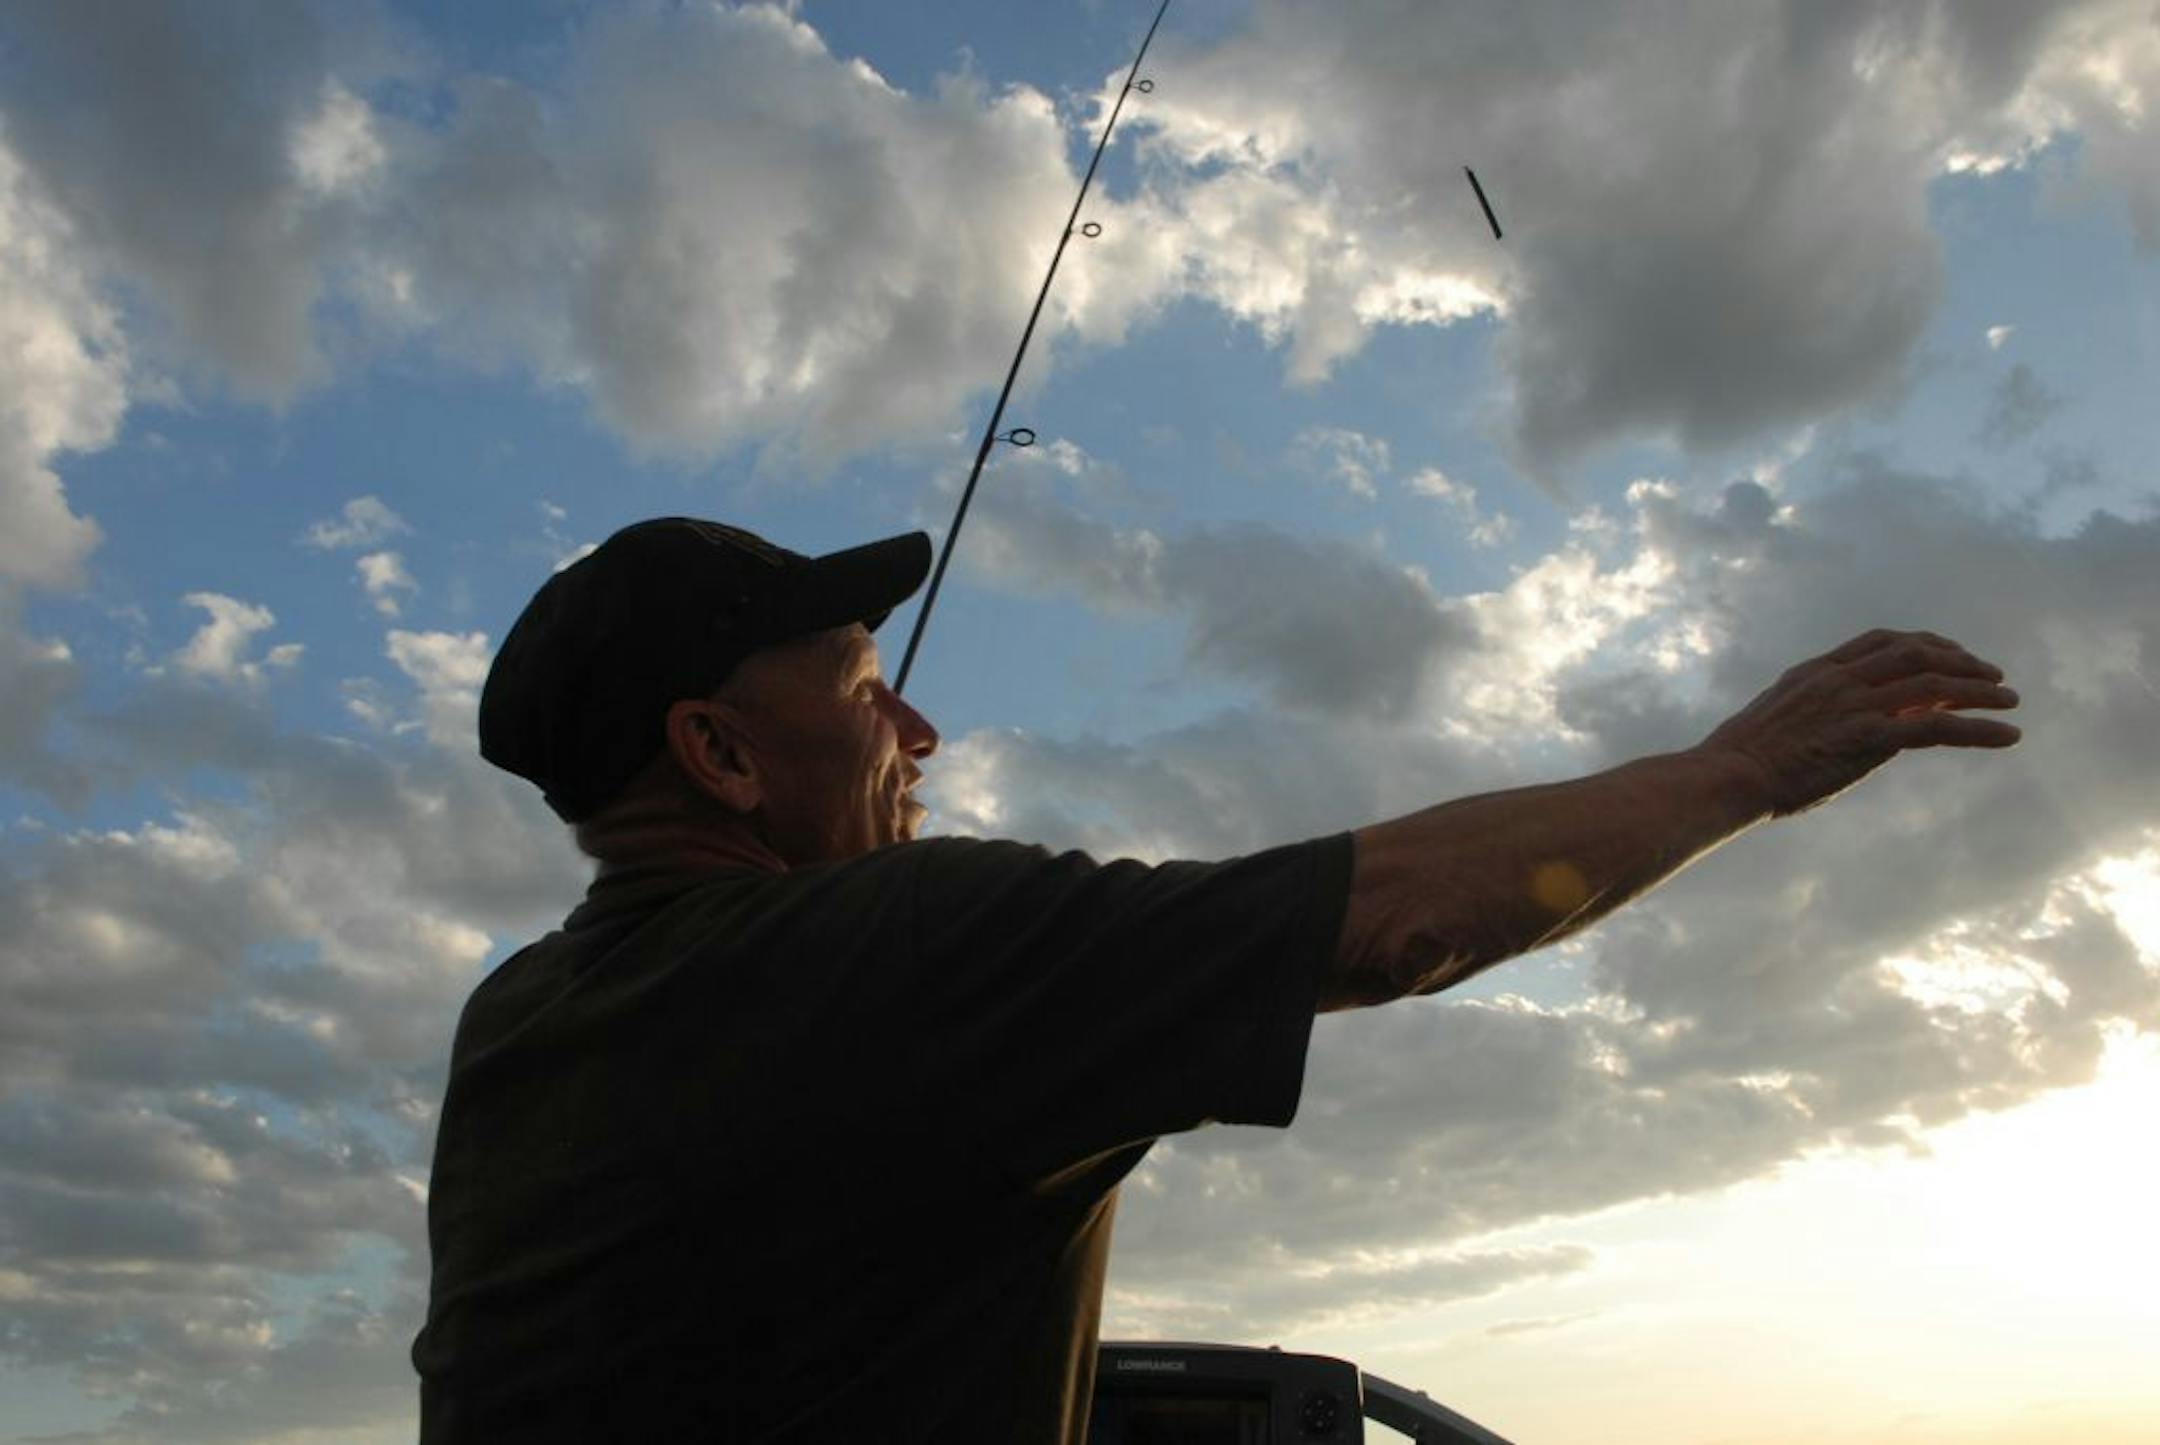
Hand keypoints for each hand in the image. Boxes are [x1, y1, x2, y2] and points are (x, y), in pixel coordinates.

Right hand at [1696, 629, 2021, 817]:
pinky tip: (2007, 736)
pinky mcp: (1867, 737)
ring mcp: (1854, 704)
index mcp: (1817, 672)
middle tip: (1992, 675)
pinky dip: (1979, 729)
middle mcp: (1840, 679)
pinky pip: (1937, 725)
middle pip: (1915, 652)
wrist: (1727, 776)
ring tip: (2010, 701)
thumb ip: (1811, 713)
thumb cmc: (1739, 762)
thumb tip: (1832, 727)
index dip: (1923, 643)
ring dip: (1980, 690)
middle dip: (1961, 660)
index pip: (1880, 641)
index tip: (1950, 654)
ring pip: (1934, 682)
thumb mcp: (1776, 721)